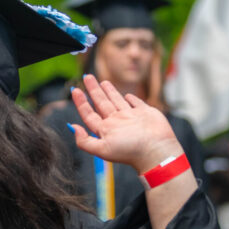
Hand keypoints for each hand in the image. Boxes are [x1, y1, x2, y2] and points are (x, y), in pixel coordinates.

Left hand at [68, 74, 182, 173]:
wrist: (156, 149)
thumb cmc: (130, 151)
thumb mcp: (102, 149)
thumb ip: (85, 140)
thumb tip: (72, 127)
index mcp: (106, 130)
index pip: (89, 114)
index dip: (81, 103)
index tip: (75, 90)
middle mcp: (117, 123)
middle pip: (101, 103)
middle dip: (93, 90)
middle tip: (87, 77)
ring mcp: (131, 117)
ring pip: (117, 101)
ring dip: (109, 91)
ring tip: (102, 82)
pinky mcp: (145, 113)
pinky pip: (136, 103)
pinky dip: (131, 99)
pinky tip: (127, 95)